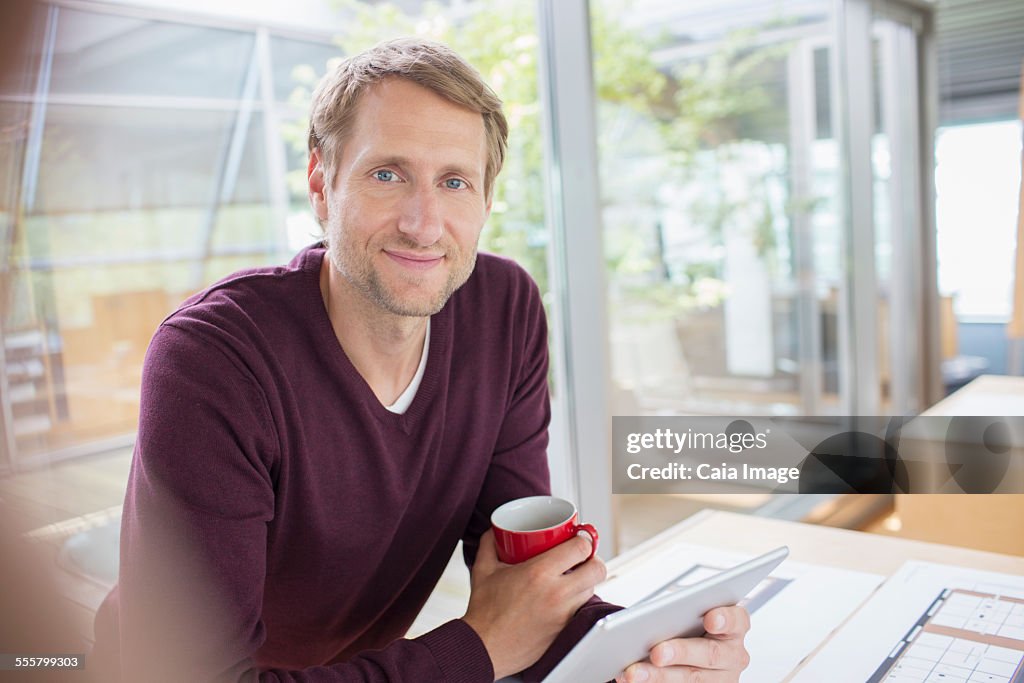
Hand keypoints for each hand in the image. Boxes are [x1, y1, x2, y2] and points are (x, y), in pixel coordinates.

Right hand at [462, 530, 605, 678]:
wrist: (484, 648)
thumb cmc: (484, 611)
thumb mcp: (484, 570)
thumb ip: (490, 544)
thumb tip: (495, 531)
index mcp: (539, 573)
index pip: (581, 548)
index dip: (584, 540)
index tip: (578, 538)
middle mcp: (557, 593)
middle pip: (597, 569)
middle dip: (593, 560)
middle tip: (581, 558)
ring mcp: (564, 614)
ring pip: (592, 590)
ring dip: (585, 581)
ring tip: (571, 577)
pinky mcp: (564, 630)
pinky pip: (582, 609)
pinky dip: (577, 601)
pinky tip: (563, 598)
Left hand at [615, 605, 750, 682]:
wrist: (685, 651)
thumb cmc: (687, 625)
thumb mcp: (686, 610)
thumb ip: (679, 606)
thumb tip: (646, 605)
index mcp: (733, 627)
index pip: (737, 620)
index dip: (725, 619)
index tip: (710, 619)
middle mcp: (732, 654)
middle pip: (710, 654)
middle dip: (681, 652)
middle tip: (657, 653)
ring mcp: (721, 679)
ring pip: (693, 679)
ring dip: (660, 677)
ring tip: (634, 672)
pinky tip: (634, 680)